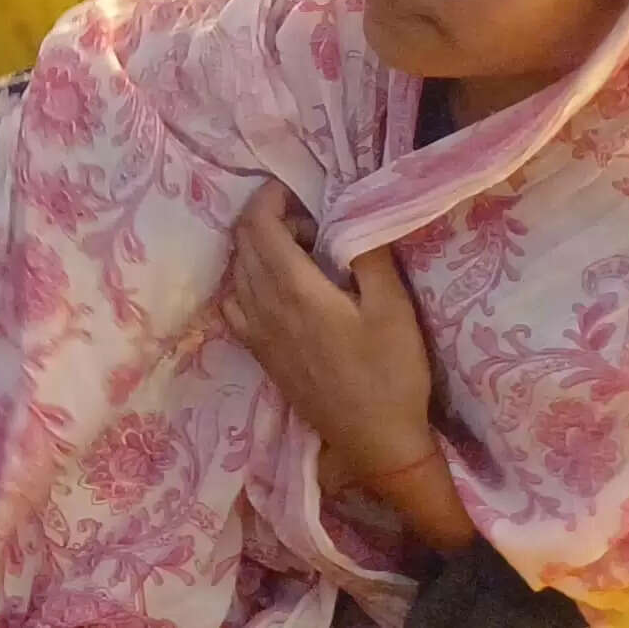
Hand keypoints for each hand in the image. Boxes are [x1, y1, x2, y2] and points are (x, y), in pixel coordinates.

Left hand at [222, 183, 440, 486]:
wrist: (375, 440)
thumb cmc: (391, 374)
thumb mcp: (393, 310)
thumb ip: (367, 257)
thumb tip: (349, 213)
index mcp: (292, 288)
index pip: (257, 224)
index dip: (269, 197)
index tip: (298, 189)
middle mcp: (261, 305)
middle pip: (243, 242)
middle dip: (269, 217)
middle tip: (313, 220)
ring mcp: (254, 330)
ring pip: (237, 269)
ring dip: (259, 247)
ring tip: (304, 251)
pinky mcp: (257, 351)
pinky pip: (234, 301)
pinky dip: (248, 279)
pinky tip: (279, 287)